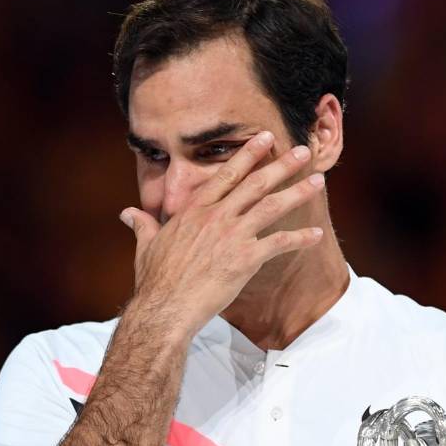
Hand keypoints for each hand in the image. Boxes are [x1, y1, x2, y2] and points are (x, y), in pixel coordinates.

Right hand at [120, 130, 326, 339]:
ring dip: (297, 192)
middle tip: (303, 151)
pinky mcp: (245, 258)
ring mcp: (232, 235)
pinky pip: (279, 243)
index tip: (265, 139)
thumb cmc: (155, 280)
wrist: (165, 306)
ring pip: (271, 206)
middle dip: (281, 164)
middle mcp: (216, 216)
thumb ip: (142, 225)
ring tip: (318, 180)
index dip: (248, 154)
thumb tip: (128, 213)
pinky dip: (300, 238)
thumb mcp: (146, 246)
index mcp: (195, 210)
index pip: (226, 174)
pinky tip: (317, 234)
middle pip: (255, 183)